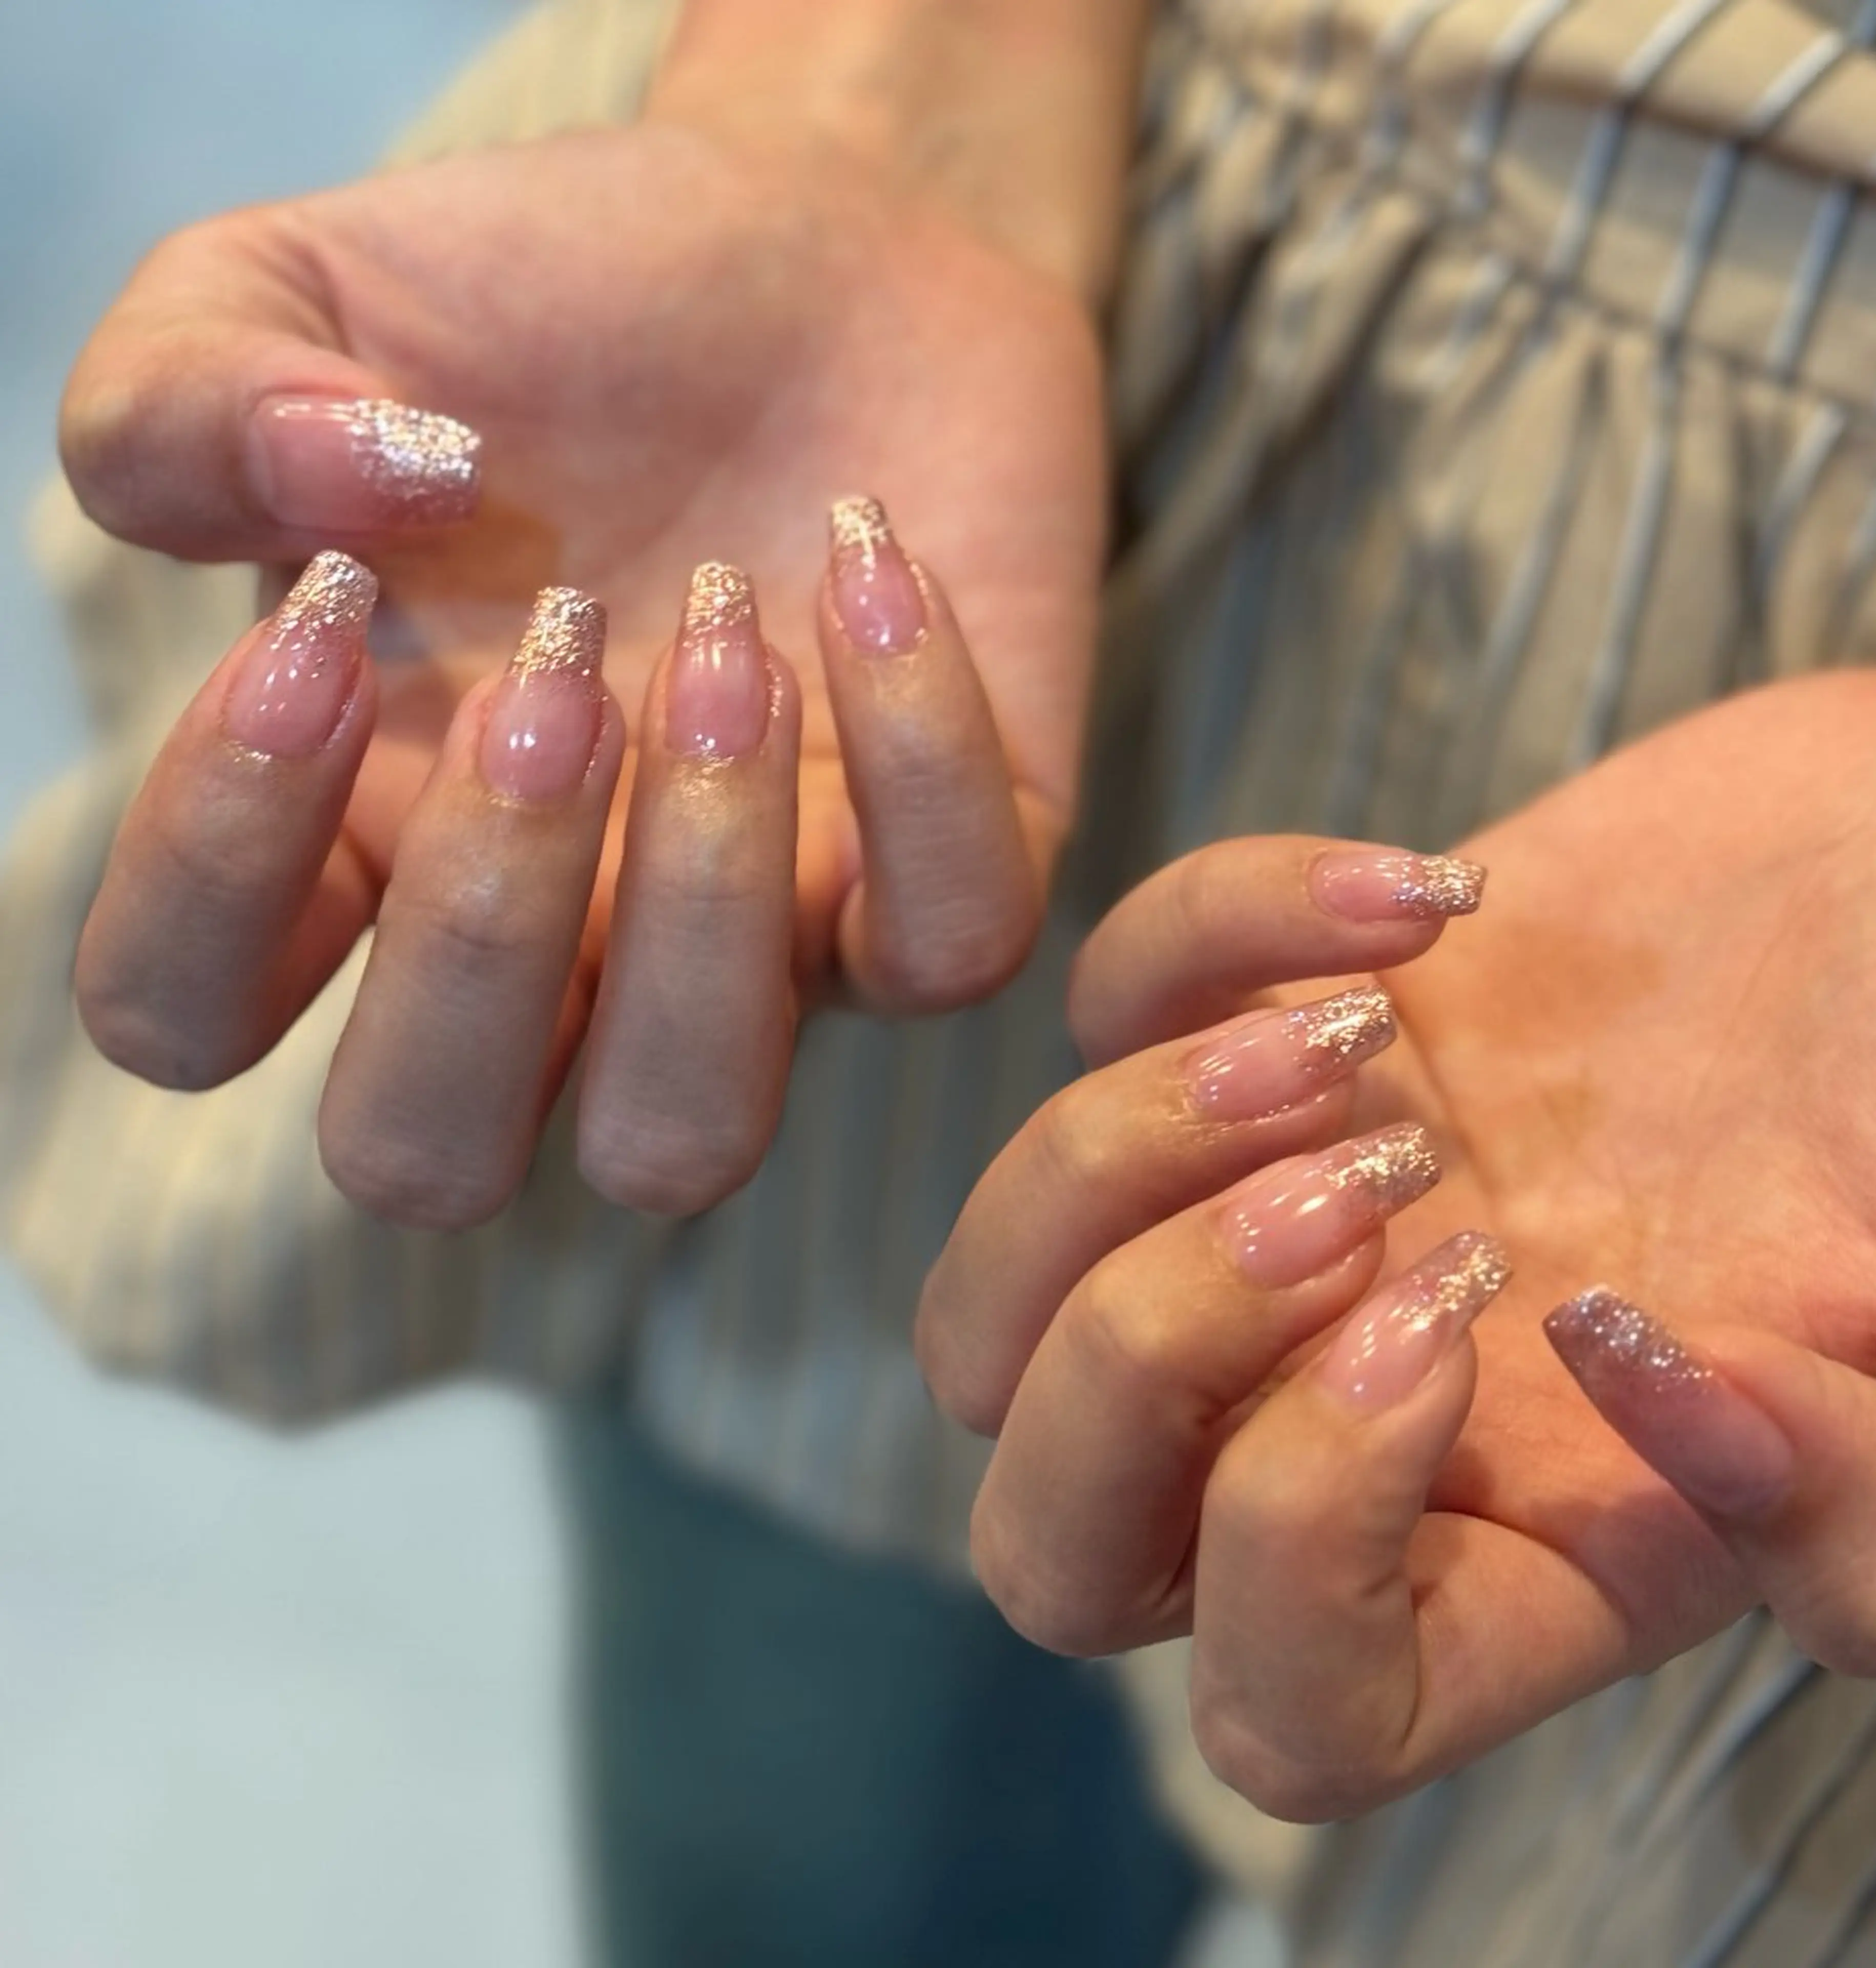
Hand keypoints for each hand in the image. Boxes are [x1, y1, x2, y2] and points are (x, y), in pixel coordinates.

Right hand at [65, 106, 1105, 1227]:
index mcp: (358, 834)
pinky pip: (950, 950)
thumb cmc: (553, 301)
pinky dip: (923, 755)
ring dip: (698, 895)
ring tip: (718, 634)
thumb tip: (313, 511)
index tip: (322, 624)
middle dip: (475, 931)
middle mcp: (546, 946)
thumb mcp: (301, 291)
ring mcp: (753, 949)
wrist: (819, 252)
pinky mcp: (942, 889)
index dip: (209, 869)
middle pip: (426, 1159)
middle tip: (547, 670)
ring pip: (685, 1139)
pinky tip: (865, 561)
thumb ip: (186, 399)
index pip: (183, 1015)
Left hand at [917, 670, 1875, 1820]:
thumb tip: (1668, 1409)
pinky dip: (1212, 932)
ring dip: (1125, 1156)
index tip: (1464, 1325)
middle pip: (1054, 1536)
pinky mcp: (1264, 1028)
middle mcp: (1368, 1412)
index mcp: (1538, 1550)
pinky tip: (1432, 901)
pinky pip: (1100, 1007)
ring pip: (995, 1304)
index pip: (1283, 1711)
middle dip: (1144, 1351)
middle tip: (1371, 1187)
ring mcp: (1286, 1219)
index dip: (1298, 1556)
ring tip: (1364, 1048)